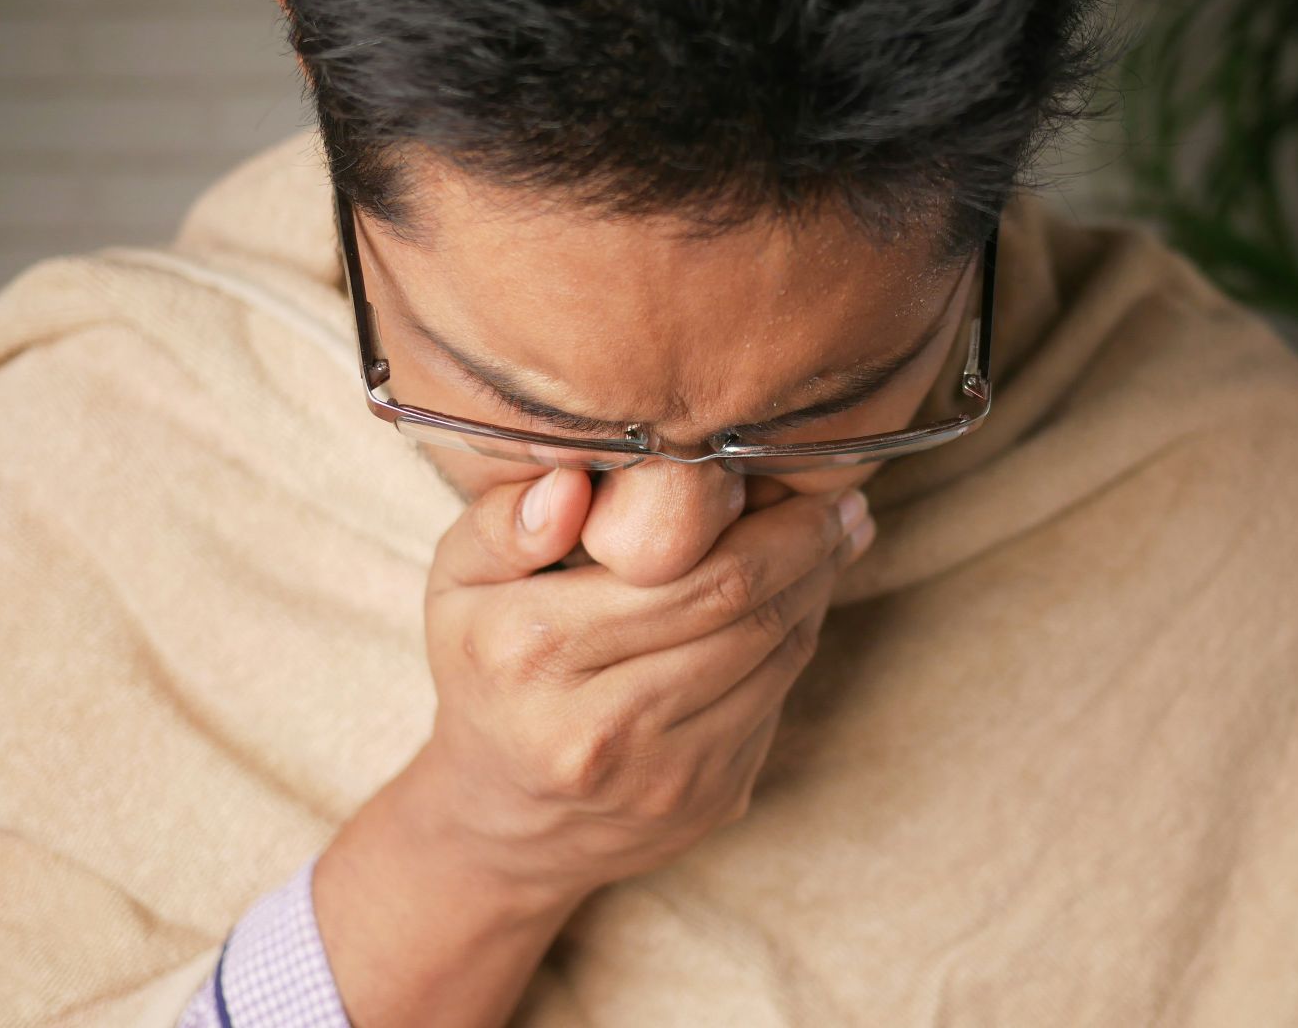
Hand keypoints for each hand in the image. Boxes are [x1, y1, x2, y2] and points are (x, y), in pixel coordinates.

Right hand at [415, 467, 874, 905]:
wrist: (502, 821)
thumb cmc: (487, 671)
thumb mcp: (457, 585)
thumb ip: (503, 524)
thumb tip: (573, 483)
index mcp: (534, 651)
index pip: (687, 575)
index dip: (764, 522)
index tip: (796, 475)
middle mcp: (599, 724)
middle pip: (744, 613)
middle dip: (807, 547)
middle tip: (840, 501)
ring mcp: (662, 774)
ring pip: (777, 656)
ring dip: (818, 589)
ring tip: (835, 538)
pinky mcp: (707, 800)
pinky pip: (779, 699)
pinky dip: (799, 639)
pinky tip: (804, 598)